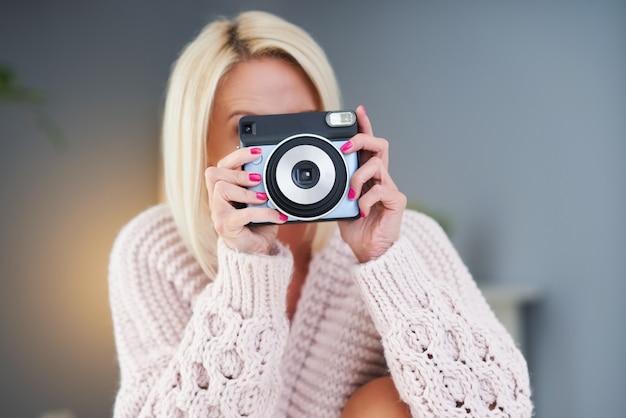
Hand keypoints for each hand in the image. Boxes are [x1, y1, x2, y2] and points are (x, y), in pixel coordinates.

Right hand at [205, 147, 287, 253]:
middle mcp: (216, 200)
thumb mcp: (262, 203)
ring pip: (222, 189)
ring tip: (264, 198)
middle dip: (239, 173)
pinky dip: (262, 212)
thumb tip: (275, 172)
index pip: (222, 166)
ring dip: (246, 191)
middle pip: (215, 174)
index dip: (238, 156)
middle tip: (258, 179)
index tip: (258, 151)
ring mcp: (218, 213)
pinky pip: (242, 213)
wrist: (256, 254)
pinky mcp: (226, 226)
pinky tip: (276, 216)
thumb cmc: (257, 227)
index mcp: (223, 191)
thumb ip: (262, 187)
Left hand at [338, 105, 406, 262]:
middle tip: (346, 147)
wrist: (371, 251)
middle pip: (379, 145)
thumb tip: (315, 180)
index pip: (367, 145)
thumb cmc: (357, 228)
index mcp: (367, 175)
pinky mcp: (395, 201)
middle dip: (362, 139)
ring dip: (358, 176)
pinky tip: (361, 211)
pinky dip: (366, 199)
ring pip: (377, 164)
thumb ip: (333, 190)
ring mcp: (389, 188)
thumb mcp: (338, 205)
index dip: (364, 126)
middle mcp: (380, 177)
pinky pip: (380, 190)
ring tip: (350, 194)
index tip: (357, 111)